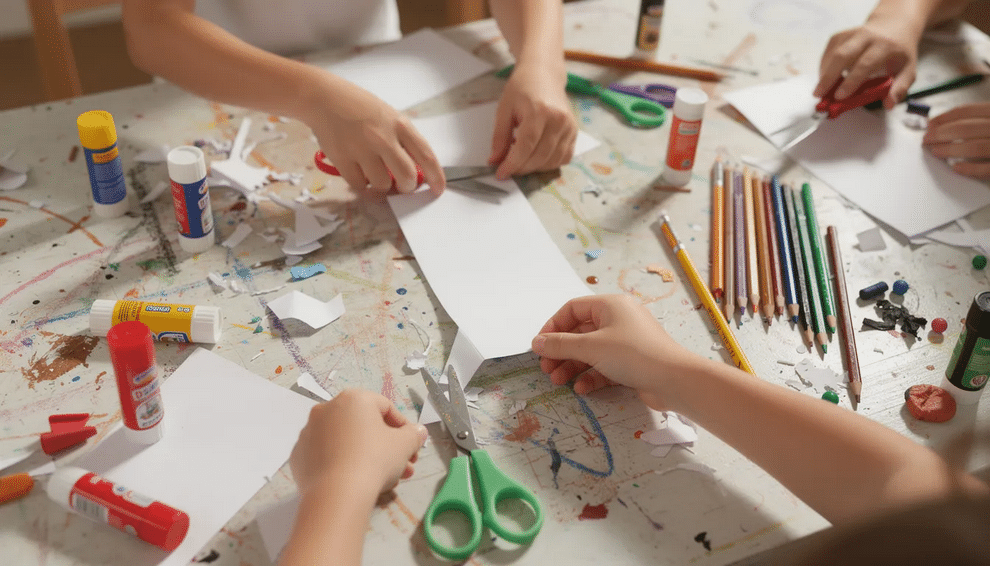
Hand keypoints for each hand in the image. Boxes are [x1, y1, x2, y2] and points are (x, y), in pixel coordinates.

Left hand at [289, 389, 427, 497]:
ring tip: (384, 480)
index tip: (411, 447)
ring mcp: (308, 432)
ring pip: (345, 441)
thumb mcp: (404, 445)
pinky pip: (326, 456)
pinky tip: (354, 481)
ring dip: (365, 455)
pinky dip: (340, 464)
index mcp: (353, 399)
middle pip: (364, 426)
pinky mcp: (298, 456)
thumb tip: (418, 432)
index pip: (385, 408)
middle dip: (386, 446)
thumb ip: (413, 435)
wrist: (336, 494)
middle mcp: (327, 409)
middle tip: (402, 466)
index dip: (403, 428)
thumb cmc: (374, 459)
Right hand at [304, 74, 443, 194]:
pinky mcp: (343, 159)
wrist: (323, 98)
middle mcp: (384, 138)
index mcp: (400, 125)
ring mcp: (362, 149)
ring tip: (374, 174)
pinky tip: (359, 173)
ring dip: (382, 187)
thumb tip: (413, 173)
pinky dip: (361, 185)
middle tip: (401, 186)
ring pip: (383, 184)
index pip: (426, 156)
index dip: (436, 177)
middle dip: (407, 187)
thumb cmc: (359, 107)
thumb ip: (402, 141)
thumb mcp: (388, 116)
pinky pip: (359, 185)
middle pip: (407, 177)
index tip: (438, 190)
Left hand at [489, 64, 576, 179]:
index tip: (500, 173)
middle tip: (508, 168)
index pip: (526, 146)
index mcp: (539, 111)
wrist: (544, 74)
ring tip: (521, 159)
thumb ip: (499, 137)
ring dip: (534, 167)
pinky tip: (537, 157)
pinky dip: (549, 163)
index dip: (512, 164)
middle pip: (539, 157)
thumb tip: (495, 161)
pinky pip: (564, 158)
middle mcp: (558, 120)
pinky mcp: (575, 131)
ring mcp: (570, 127)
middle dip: (521, 168)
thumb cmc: (522, 88)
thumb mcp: (504, 109)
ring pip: (552, 161)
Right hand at [530, 294, 697, 408]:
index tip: (540, 346)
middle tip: (547, 369)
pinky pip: (604, 365)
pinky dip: (591, 375)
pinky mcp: (631, 362)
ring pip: (591, 351)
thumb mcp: (591, 347)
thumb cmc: (633, 354)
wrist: (674, 380)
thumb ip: (560, 345)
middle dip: (561, 351)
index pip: (572, 310)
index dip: (553, 327)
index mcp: (610, 305)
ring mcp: (625, 342)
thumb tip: (536, 343)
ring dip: (573, 366)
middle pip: (580, 332)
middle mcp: (618, 320)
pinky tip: (582, 388)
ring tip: (559, 381)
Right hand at [815, 13, 922, 108]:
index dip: (851, 81)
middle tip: (819, 95)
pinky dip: (823, 66)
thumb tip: (889, 104)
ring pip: (833, 53)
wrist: (894, 26)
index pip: (865, 63)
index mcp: (884, 46)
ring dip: (824, 73)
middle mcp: (866, 36)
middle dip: (828, 76)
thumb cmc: (899, 52)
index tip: (839, 97)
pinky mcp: (841, 35)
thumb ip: (900, 88)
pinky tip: (825, 77)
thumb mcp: (908, 69)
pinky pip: (828, 51)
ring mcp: (851, 34)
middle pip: (842, 55)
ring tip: (820, 90)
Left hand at [924, 102, 989, 177]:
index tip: (930, 124)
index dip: (945, 117)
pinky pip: (987, 168)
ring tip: (935, 151)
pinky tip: (956, 168)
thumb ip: (981, 117)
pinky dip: (970, 168)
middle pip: (966, 128)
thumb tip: (945, 124)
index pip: (968, 111)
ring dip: (950, 150)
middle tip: (927, 140)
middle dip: (941, 134)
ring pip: (974, 147)